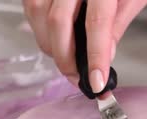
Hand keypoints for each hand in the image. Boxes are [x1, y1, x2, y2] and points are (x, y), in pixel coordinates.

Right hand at [23, 0, 146, 91]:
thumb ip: (116, 24)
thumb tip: (104, 57)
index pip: (96, 22)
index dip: (95, 56)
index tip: (96, 83)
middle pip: (57, 21)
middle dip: (65, 58)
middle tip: (78, 78)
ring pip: (37, 14)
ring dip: (50, 45)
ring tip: (67, 60)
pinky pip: (30, 4)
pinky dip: (40, 27)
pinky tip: (55, 38)